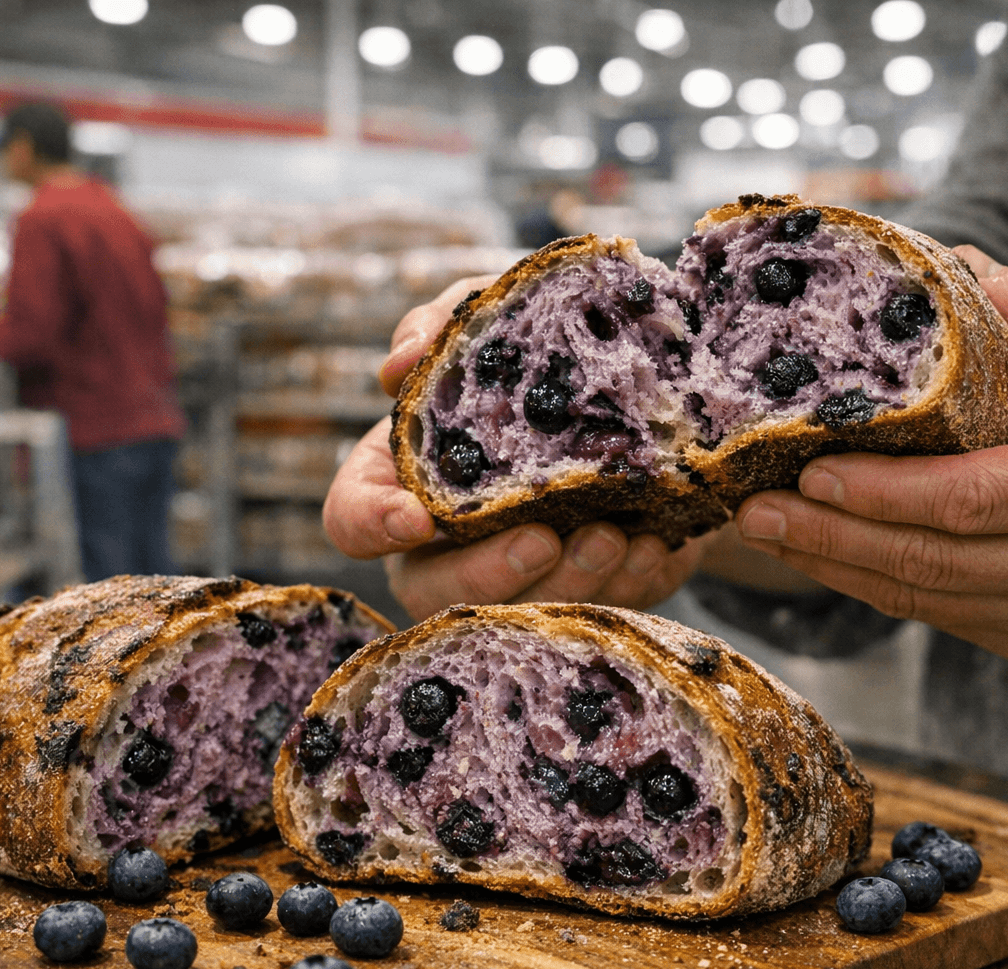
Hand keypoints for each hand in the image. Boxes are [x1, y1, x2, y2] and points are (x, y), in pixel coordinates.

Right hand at [322, 276, 708, 620]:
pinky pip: (597, 608)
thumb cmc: (540, 350)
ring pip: (520, 612)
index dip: (374, 525)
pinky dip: (627, 582)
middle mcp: (446, 541)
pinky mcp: (584, 589)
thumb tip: (404, 359)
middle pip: (434, 590)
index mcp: (404, 475)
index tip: (418, 518)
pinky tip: (654, 546)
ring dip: (568, 582)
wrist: (643, 380)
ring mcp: (513, 573)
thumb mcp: (494, 316)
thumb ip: (445, 323)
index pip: (353, 518)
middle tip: (541, 539)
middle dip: (488, 575)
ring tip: (612, 538)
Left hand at [734, 247, 1007, 668]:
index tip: (806, 469)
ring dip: (842, 571)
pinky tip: (838, 560)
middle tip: (751, 511)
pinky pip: (952, 621)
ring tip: (773, 535)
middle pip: (928, 563)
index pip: (966, 500)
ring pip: (929, 603)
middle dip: (828, 538)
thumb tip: (954, 264)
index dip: (878, 492)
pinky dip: (889, 590)